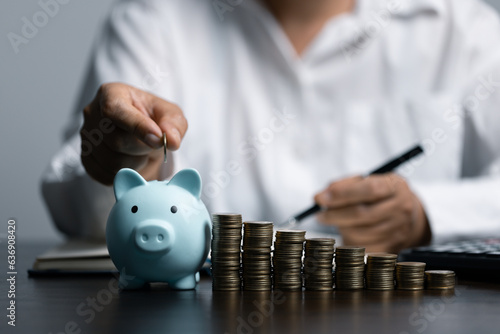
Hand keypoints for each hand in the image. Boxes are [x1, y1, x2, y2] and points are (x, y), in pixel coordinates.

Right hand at [80, 83, 187, 184]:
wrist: (143, 137)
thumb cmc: (155, 120)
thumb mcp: (171, 115)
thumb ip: (174, 124)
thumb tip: (171, 139)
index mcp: (112, 94)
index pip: (114, 110)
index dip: (137, 126)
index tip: (157, 138)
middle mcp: (92, 113)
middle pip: (115, 140)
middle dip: (142, 148)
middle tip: (152, 145)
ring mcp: (86, 137)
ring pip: (111, 161)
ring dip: (135, 163)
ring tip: (141, 152)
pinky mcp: (86, 158)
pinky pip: (105, 175)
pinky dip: (125, 174)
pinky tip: (132, 162)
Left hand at [314, 174, 430, 252]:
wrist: (406, 213)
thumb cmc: (378, 194)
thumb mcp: (365, 180)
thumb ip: (342, 185)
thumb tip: (320, 197)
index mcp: (395, 186)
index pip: (370, 189)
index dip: (343, 194)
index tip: (321, 198)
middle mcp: (401, 208)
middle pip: (363, 214)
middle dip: (335, 215)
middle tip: (319, 215)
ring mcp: (399, 230)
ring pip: (361, 233)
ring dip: (341, 228)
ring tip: (334, 222)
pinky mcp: (393, 247)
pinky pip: (364, 248)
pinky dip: (349, 241)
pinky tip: (345, 232)